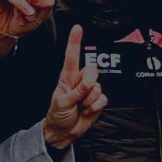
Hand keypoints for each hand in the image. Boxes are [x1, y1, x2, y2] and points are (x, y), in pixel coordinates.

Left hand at [43, 25, 105, 148]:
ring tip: (79, 107)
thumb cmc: (57, 115)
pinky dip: (95, 107)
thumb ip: (76, 92)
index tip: (77, 29)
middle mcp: (80, 81)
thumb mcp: (62, 102)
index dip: (75, 42)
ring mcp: (89, 91)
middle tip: (79, 96)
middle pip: (93, 71)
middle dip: (88, 84)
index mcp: (67, 78)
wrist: (63, 132)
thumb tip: (88, 85)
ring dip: (89, 101)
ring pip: (99, 88)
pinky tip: (86, 110)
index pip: (72, 57)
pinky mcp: (97, 101)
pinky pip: (103, 99)